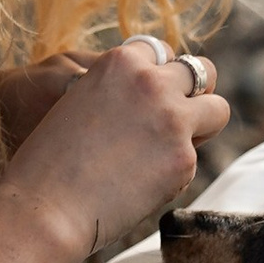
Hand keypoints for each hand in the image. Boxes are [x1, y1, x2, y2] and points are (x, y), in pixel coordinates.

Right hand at [6, 38, 224, 262]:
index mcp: (121, 61)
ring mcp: (172, 119)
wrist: (44, 209)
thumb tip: (154, 99)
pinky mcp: (184, 159)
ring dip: (203, 125)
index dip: (161, 76)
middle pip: (202, 71)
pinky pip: (194, 158)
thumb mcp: (79, 101)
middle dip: (194, 93)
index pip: (164, 53)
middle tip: (175, 119)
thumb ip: (119, 91)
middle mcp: (152, 82)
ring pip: (218, 110)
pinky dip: (176, 172)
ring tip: (171, 149)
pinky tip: (143, 186)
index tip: (153, 97)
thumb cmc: (50, 161)